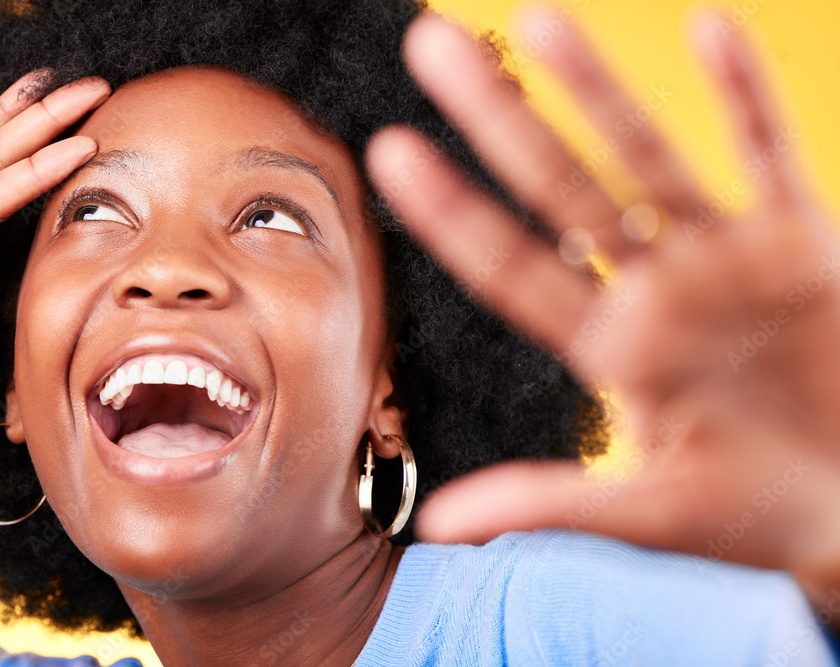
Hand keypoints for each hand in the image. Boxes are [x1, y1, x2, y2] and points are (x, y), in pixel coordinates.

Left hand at [366, 8, 839, 603]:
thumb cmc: (753, 518)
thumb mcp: (649, 512)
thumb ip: (549, 502)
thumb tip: (435, 525)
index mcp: (607, 349)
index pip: (509, 267)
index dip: (452, 213)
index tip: (390, 150)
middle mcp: (651, 289)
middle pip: (559, 188)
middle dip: (500, 119)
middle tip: (431, 43)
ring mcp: (722, 258)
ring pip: (647, 157)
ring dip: (596, 90)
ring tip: (537, 21)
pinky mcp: (802, 244)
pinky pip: (771, 154)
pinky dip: (746, 96)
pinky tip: (711, 28)